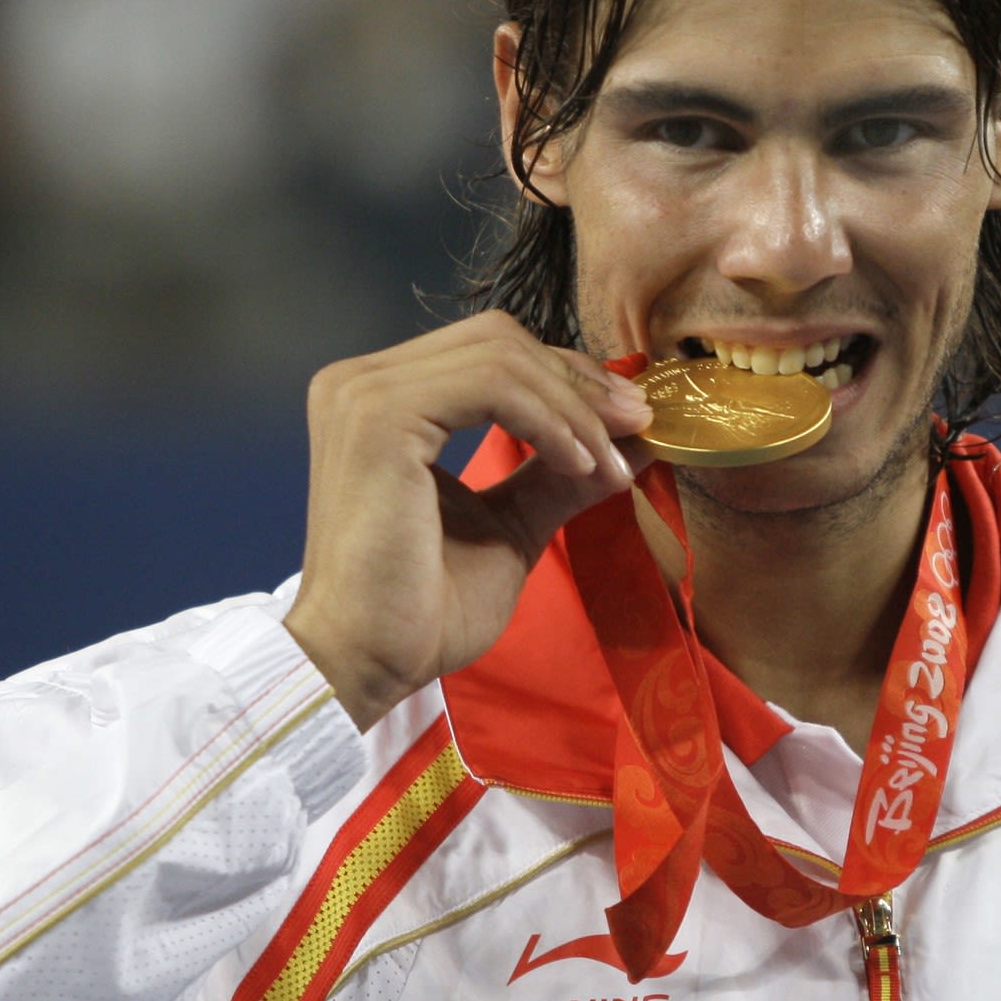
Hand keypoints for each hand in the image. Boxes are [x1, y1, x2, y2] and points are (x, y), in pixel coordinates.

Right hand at [283, 311, 651, 729]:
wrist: (369, 662)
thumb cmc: (425, 607)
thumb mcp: (511, 523)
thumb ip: (560, 472)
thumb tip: (637, 436)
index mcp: (385, 399)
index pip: (493, 351)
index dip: (569, 377)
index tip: (631, 421)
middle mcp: (363, 382)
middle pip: (499, 338)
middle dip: (579, 381)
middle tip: (635, 426)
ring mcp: (365, 394)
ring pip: (502, 356)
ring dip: (573, 407)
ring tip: (607, 463)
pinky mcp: (379, 417)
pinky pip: (491, 384)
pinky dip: (549, 418)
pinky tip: (577, 463)